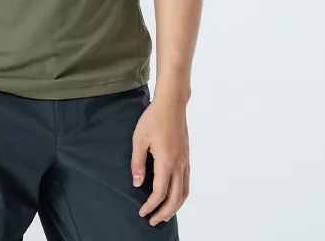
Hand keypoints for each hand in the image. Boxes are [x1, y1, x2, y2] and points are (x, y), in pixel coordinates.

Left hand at [130, 92, 189, 225]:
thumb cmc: (153, 119)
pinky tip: (173, 194)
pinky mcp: (186, 156)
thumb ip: (137, 163)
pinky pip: (187, 181)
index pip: (159, 193)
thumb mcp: (139, 139)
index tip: (142, 212)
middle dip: (165, 212)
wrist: (172, 103)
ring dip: (175, 206)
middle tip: (153, 220)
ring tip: (164, 213)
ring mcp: (185, 160)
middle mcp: (179, 165)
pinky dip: (181, 194)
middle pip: (175, 198)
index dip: (150, 206)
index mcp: (166, 162)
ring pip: (184, 192)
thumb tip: (137, 183)